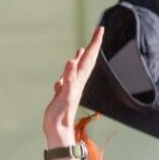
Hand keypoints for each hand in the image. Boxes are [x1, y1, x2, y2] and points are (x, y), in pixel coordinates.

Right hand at [43, 27, 103, 148]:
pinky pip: (69, 76)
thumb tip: (71, 61)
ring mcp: (71, 87)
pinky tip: (69, 67)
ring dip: (82, 56)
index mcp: (79, 79)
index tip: (100, 28)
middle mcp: (78, 81)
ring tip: (84, 48)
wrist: (58, 131)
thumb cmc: (61, 115)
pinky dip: (70, 68)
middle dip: (93, 45)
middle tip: (98, 31)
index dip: (95, 42)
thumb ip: (68, 79)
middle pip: (87, 60)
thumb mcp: (64, 95)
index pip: (89, 57)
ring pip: (79, 68)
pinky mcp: (64, 92)